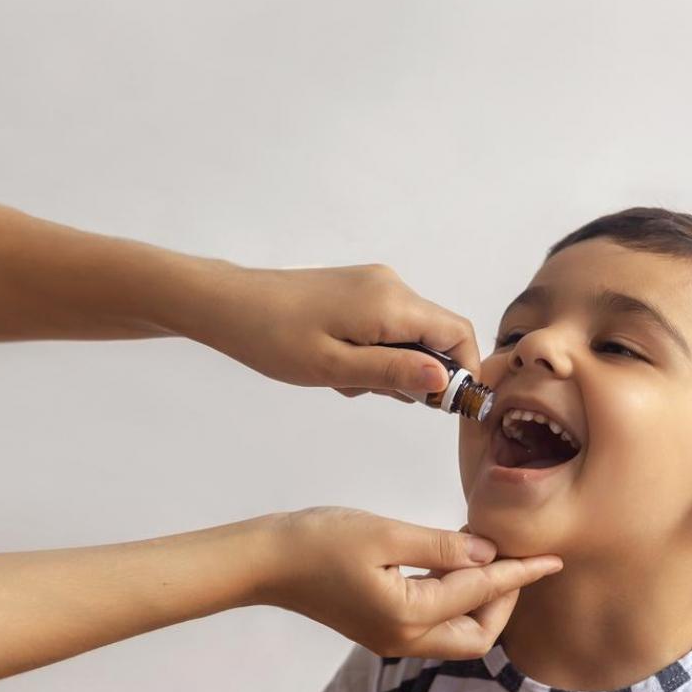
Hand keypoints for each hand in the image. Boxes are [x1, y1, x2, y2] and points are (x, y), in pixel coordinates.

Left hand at [184, 262, 481, 403]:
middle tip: (370, 392)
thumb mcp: (335, 368)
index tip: (443, 407)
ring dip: (391, 365)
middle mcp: (391, 286)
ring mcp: (375, 284)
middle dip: (418, 373)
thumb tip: (445, 379)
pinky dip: (375, 351)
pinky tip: (338, 363)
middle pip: (436, 336)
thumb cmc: (273, 338)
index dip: (464, 372)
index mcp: (391, 303)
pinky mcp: (359, 289)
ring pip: (410, 334)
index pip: (457, 334)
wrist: (228, 305)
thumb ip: (393, 371)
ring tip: (345, 378)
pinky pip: (388, 325)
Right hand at [263, 506, 561, 658]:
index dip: (519, 575)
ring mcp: (392, 638)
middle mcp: (404, 638)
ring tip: (488, 553)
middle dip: (504, 599)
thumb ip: (442, 545)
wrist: (267, 562)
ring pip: (458, 632)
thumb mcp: (386, 533)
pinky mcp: (382, 628)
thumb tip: (487, 551)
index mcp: (409, 616)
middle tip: (515, 555)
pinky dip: (456, 597)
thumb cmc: (320, 541)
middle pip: (477, 635)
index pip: (480, 595)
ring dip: (481, 599)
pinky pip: (436, 622)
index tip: (551, 559)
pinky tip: (456, 561)